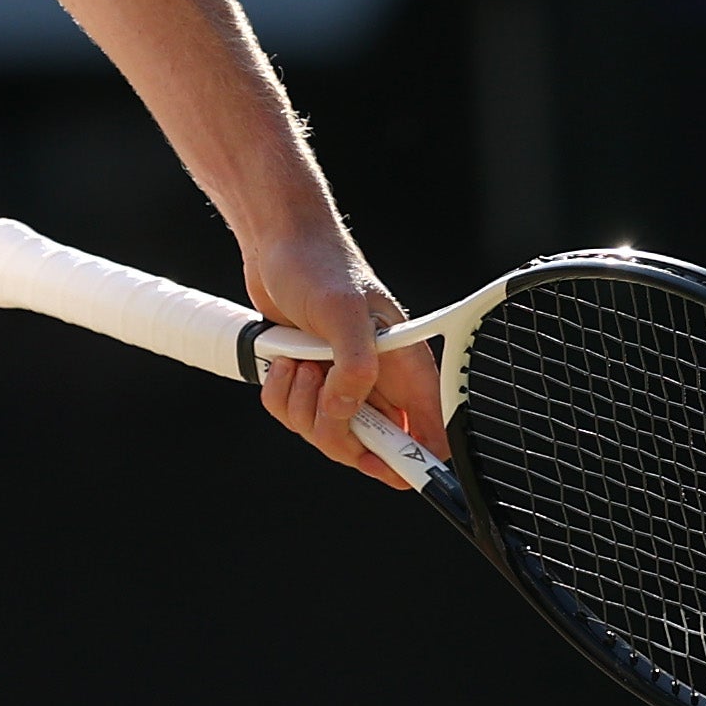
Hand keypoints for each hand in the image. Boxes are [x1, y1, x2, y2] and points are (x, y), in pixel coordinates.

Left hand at [244, 224, 446, 490]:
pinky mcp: (311, 382)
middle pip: (368, 449)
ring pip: (326, 435)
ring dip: (301, 405)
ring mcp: (343, 385)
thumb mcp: (341, 311)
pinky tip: (284, 361)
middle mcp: (379, 383)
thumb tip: (348, 410)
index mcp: (406, 370)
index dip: (407, 461)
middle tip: (320, 392)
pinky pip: (294, 417)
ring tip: (300, 360)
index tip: (373, 459)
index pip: (427, 439)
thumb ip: (353, 366)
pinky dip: (281, 396)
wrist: (278, 244)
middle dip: (335, 430)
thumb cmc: (319, 266)